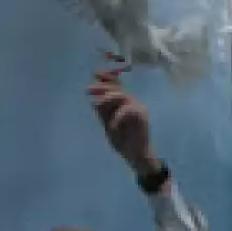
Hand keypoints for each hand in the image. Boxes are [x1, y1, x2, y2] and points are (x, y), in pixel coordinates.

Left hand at [88, 54, 158, 175]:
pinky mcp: (142, 115)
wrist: (136, 156)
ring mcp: (137, 107)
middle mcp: (131, 101)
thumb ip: (102, 111)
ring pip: (122, 95)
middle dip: (102, 86)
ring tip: (97, 104)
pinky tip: (112, 126)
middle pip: (116, 87)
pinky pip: (127, 110)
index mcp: (122, 102)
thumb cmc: (122, 140)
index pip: (115, 84)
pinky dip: (116, 118)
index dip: (106, 76)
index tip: (96, 74)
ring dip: (107, 98)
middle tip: (89, 90)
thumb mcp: (107, 123)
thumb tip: (93, 96)